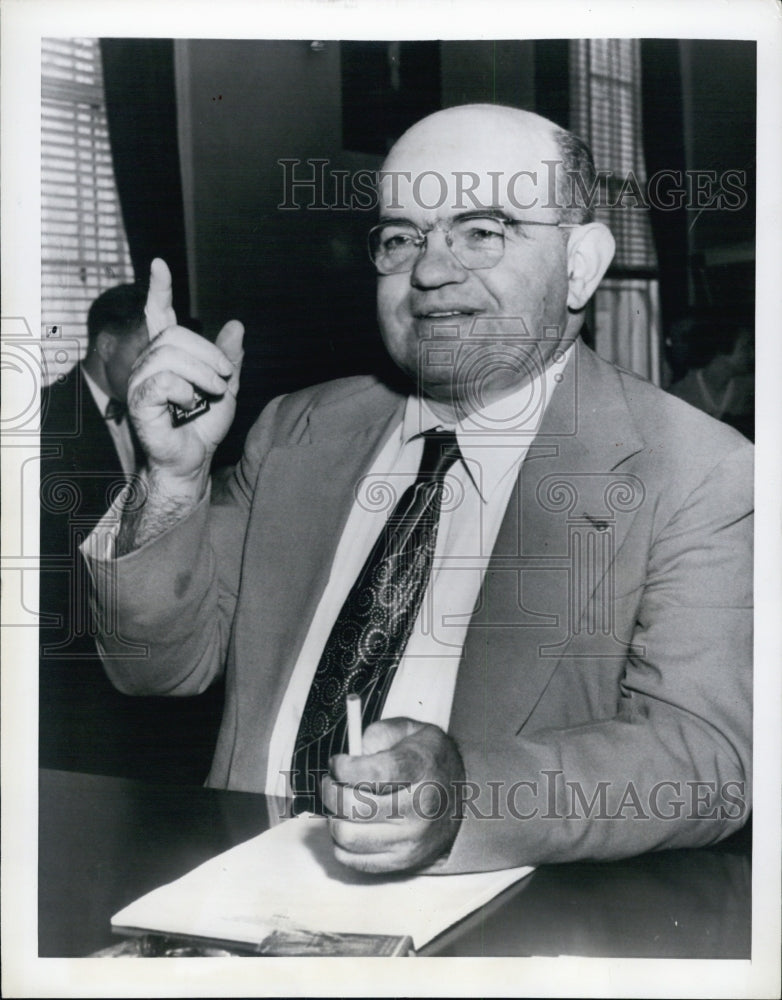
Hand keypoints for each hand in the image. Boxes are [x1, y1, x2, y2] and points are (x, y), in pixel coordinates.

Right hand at [128, 259, 243, 489]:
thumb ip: (229, 358)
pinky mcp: (139, 402)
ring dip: (203, 374)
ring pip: (170, 355)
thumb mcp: (226, 388)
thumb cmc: (204, 426)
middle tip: (224, 379)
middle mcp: (149, 363)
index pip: (159, 315)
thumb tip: (237, 325)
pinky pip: (162, 380)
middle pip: (175, 335)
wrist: (193, 461)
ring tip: (211, 394)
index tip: (159, 265)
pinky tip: (189, 404)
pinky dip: (185, 391)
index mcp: (168, 356)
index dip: (159, 289)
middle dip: (208, 354)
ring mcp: (141, 382)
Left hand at [321, 718, 464, 873]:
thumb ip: (378, 734)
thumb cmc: (427, 760)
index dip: (345, 768)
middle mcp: (419, 807)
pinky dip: (341, 840)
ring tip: (341, 802)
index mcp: (422, 768)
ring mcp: (411, 839)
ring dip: (334, 816)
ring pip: (347, 835)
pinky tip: (351, 823)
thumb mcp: (409, 730)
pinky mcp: (400, 861)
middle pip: (354, 806)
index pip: (373, 773)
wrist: (458, 796)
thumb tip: (352, 752)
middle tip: (331, 780)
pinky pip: (351, 858)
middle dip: (331, 790)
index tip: (338, 762)